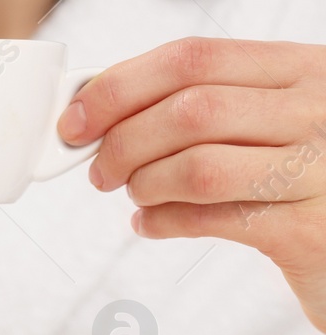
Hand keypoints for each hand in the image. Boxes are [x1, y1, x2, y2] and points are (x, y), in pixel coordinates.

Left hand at [62, 37, 325, 332]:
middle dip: (124, 143)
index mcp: (300, 71)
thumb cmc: (304, 175)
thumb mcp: (272, 120)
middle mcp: (315, 111)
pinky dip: (164, 222)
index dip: (120, 88)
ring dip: (144, 184)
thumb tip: (102, 110)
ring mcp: (315, 169)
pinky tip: (150, 224)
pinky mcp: (304, 230)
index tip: (78, 120)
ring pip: (197, 166)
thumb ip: (206, 106)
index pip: (192, 59)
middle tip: (102, 170)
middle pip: (188, 110)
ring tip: (136, 194)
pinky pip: (211, 220)